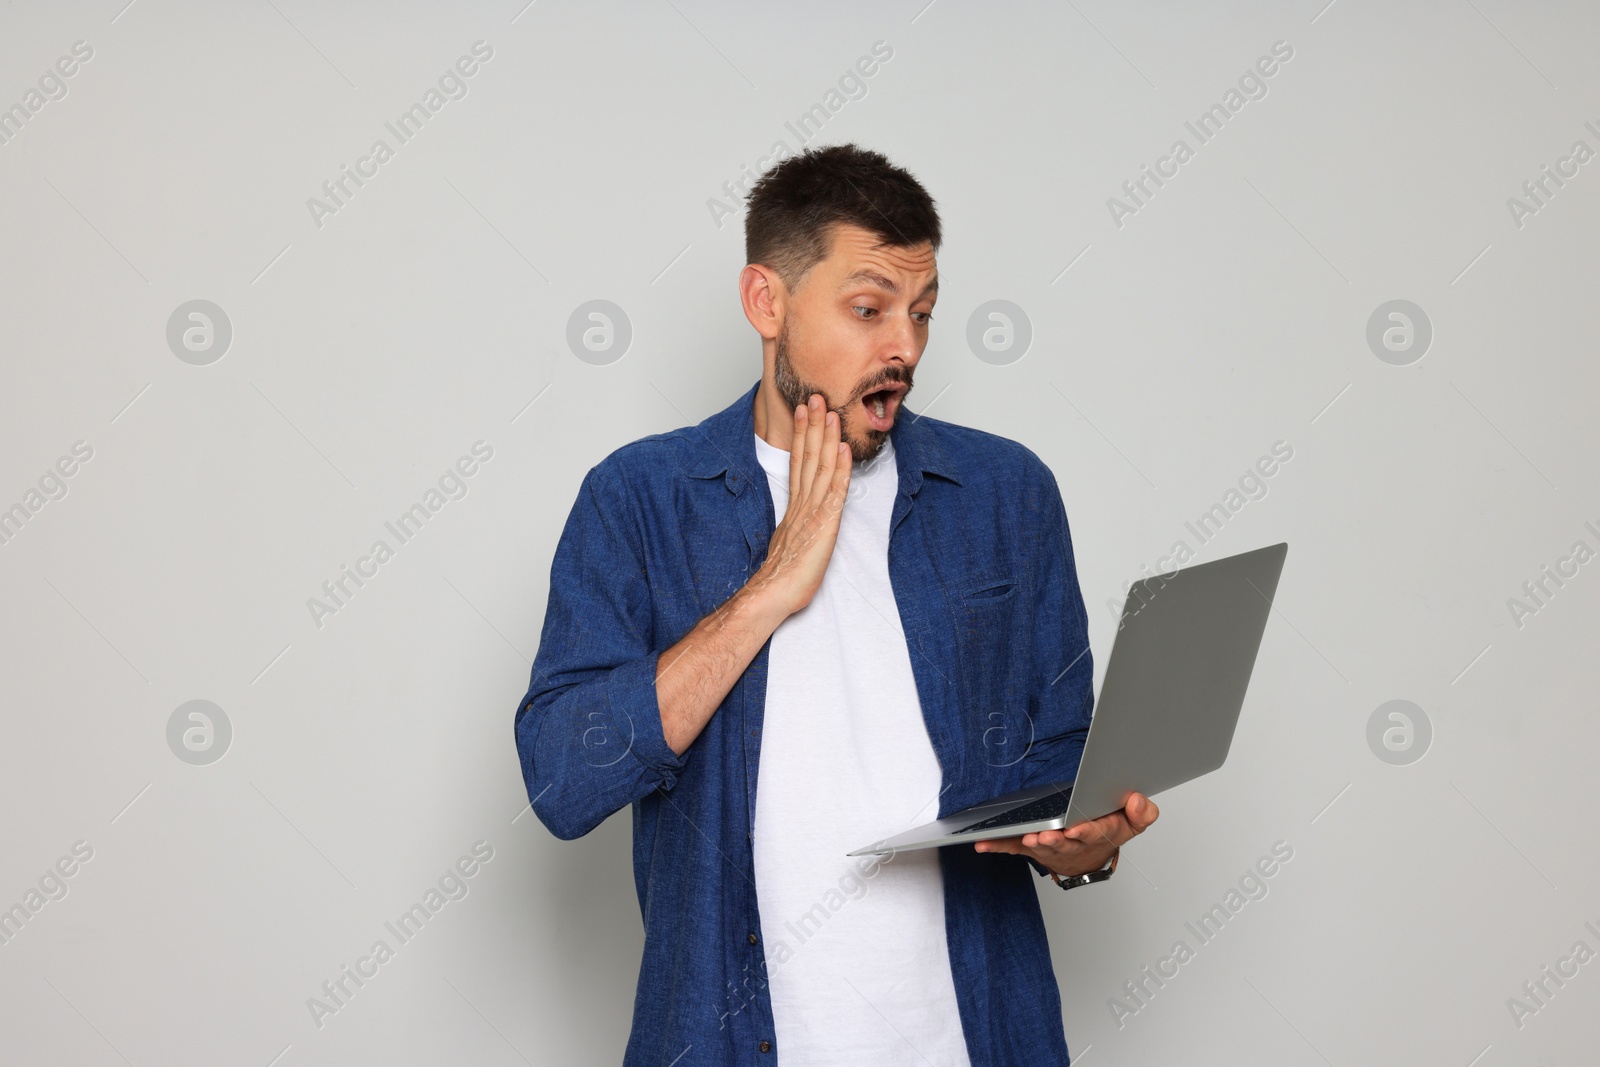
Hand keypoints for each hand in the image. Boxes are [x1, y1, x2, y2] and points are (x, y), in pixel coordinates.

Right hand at [749, 394, 850, 617]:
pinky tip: (844, 449)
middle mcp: (802, 503)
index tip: (803, 412)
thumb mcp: (788, 542)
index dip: (802, 435)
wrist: (774, 593)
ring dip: (827, 438)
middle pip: (807, 457)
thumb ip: (794, 524)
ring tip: (830, 412)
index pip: (798, 462)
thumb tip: (798, 517)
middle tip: (815, 397)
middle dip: (812, 425)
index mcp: (794, 506)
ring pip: (820, 467)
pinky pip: (834, 491)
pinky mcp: (824, 524)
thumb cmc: (781, 576)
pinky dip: (840, 468)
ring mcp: (812, 511)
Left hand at [973, 793, 1158, 877]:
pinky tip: (982, 843)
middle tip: (1047, 836)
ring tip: (1026, 838)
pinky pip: (1014, 847)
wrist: (1091, 856)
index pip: (1095, 834)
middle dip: (1056, 840)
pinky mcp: (1034, 847)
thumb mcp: (1132, 822)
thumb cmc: (1107, 832)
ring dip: (1032, 843)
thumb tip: (1138, 800)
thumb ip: (1141, 812)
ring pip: (1041, 847)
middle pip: (1065, 843)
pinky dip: (998, 845)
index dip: (1086, 832)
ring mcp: (1052, 847)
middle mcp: (1073, 844)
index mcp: (1098, 835)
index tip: (1077, 829)